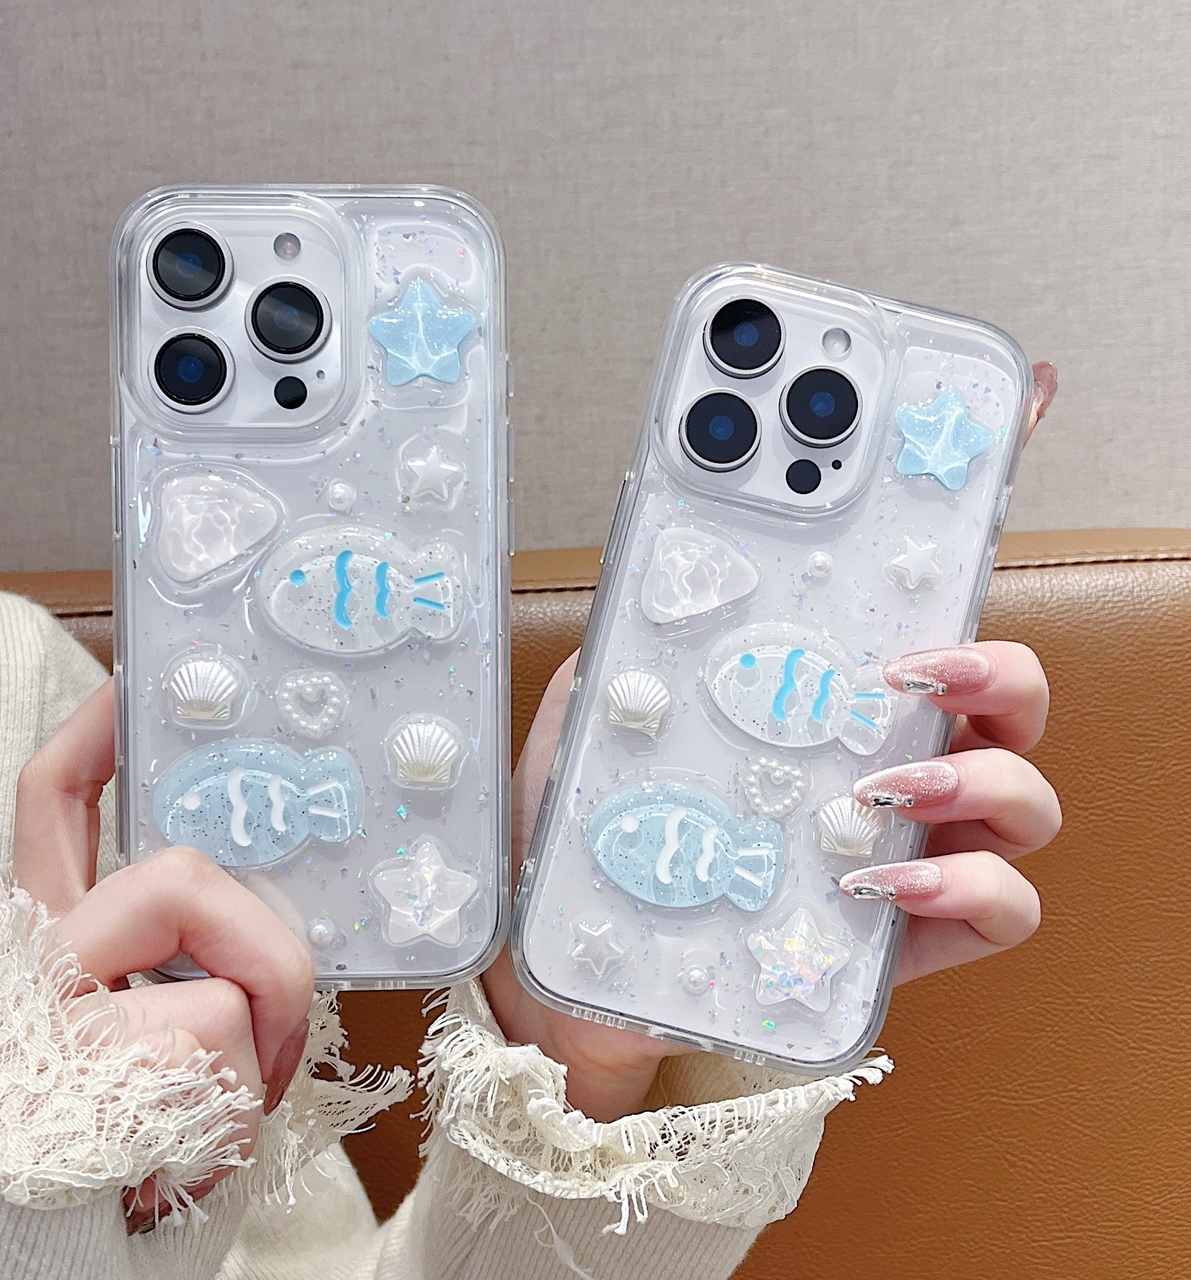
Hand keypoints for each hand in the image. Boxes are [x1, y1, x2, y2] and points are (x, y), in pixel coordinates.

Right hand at [12, 679, 314, 1230]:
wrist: (51, 1257)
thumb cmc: (137, 1136)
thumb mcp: (164, 1031)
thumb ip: (190, 956)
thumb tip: (286, 913)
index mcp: (56, 941)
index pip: (53, 809)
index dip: (94, 737)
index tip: (133, 684)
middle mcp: (43, 959)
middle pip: (180, 870)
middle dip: (262, 946)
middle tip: (266, 1033)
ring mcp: (62, 1004)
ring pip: (231, 949)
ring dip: (268, 1029)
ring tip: (233, 1100)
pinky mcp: (91, 1053)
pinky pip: (229, 1022)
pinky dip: (251, 1082)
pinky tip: (203, 1138)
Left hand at [481, 362, 1060, 1123]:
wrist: (566, 972)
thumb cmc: (587, 835)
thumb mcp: (600, 708)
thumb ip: (644, 635)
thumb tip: (669, 554)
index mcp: (827, 691)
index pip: (919, 591)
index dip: (978, 495)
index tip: (1018, 402)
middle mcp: (888, 754)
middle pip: (1008, 688)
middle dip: (991, 661)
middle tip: (913, 662)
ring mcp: (911, 845)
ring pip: (1026, 792)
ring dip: (974, 773)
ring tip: (874, 784)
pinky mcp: (909, 940)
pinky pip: (1003, 905)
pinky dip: (965, 885)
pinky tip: (881, 879)